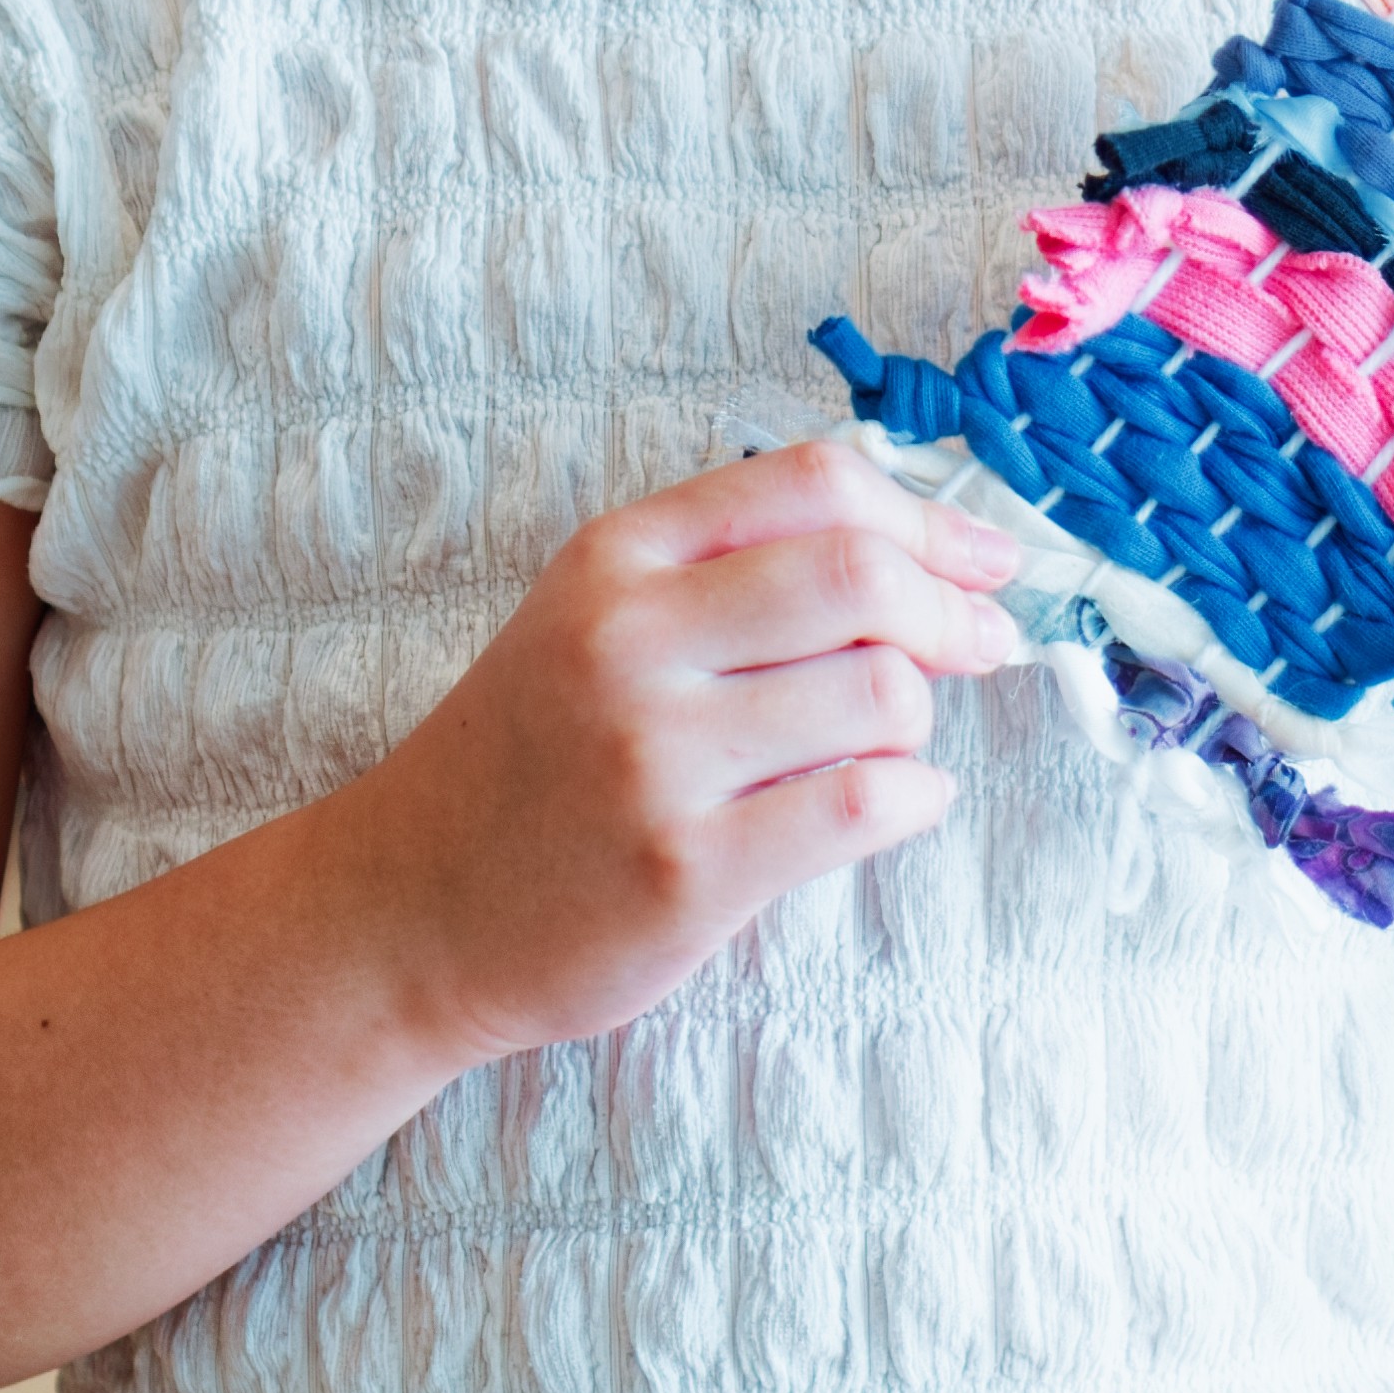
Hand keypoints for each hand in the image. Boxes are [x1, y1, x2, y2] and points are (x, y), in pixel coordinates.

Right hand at [340, 440, 1023, 1061]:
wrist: (406, 909)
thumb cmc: (532, 760)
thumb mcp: (594, 617)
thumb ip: (728, 569)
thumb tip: (929, 552)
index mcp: (617, 558)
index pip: (813, 484)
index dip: (929, 517)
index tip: (987, 561)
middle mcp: (631, 639)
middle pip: (861, 575)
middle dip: (953, 611)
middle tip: (983, 649)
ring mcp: (656, 756)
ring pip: (879, 693)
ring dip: (916, 721)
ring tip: (880, 748)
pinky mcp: (687, 869)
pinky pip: (863, 805)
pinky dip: (916, 799)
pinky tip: (898, 805)